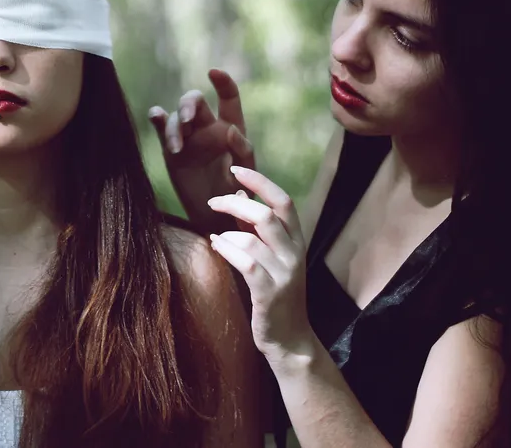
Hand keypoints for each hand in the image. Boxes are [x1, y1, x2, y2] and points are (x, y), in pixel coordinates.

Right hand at [148, 69, 255, 228]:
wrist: (216, 218)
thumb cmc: (238, 196)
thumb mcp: (247, 174)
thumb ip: (242, 151)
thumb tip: (230, 129)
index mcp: (230, 129)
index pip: (228, 99)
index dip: (223, 83)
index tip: (213, 73)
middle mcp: (207, 128)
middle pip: (195, 101)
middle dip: (188, 105)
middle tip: (187, 120)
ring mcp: (187, 137)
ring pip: (176, 116)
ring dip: (174, 126)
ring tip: (177, 148)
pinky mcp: (171, 149)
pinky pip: (161, 125)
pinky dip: (157, 117)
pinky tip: (156, 116)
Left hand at [206, 166, 318, 364]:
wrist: (290, 339)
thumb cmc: (277, 294)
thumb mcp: (273, 258)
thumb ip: (259, 229)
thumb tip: (241, 197)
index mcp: (297, 241)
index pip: (284, 201)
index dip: (260, 182)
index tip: (236, 171)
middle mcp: (294, 254)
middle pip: (267, 215)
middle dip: (235, 204)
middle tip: (213, 203)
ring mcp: (284, 274)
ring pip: (252, 239)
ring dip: (227, 232)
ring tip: (215, 236)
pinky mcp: (269, 293)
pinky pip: (246, 263)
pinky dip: (227, 250)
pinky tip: (216, 246)